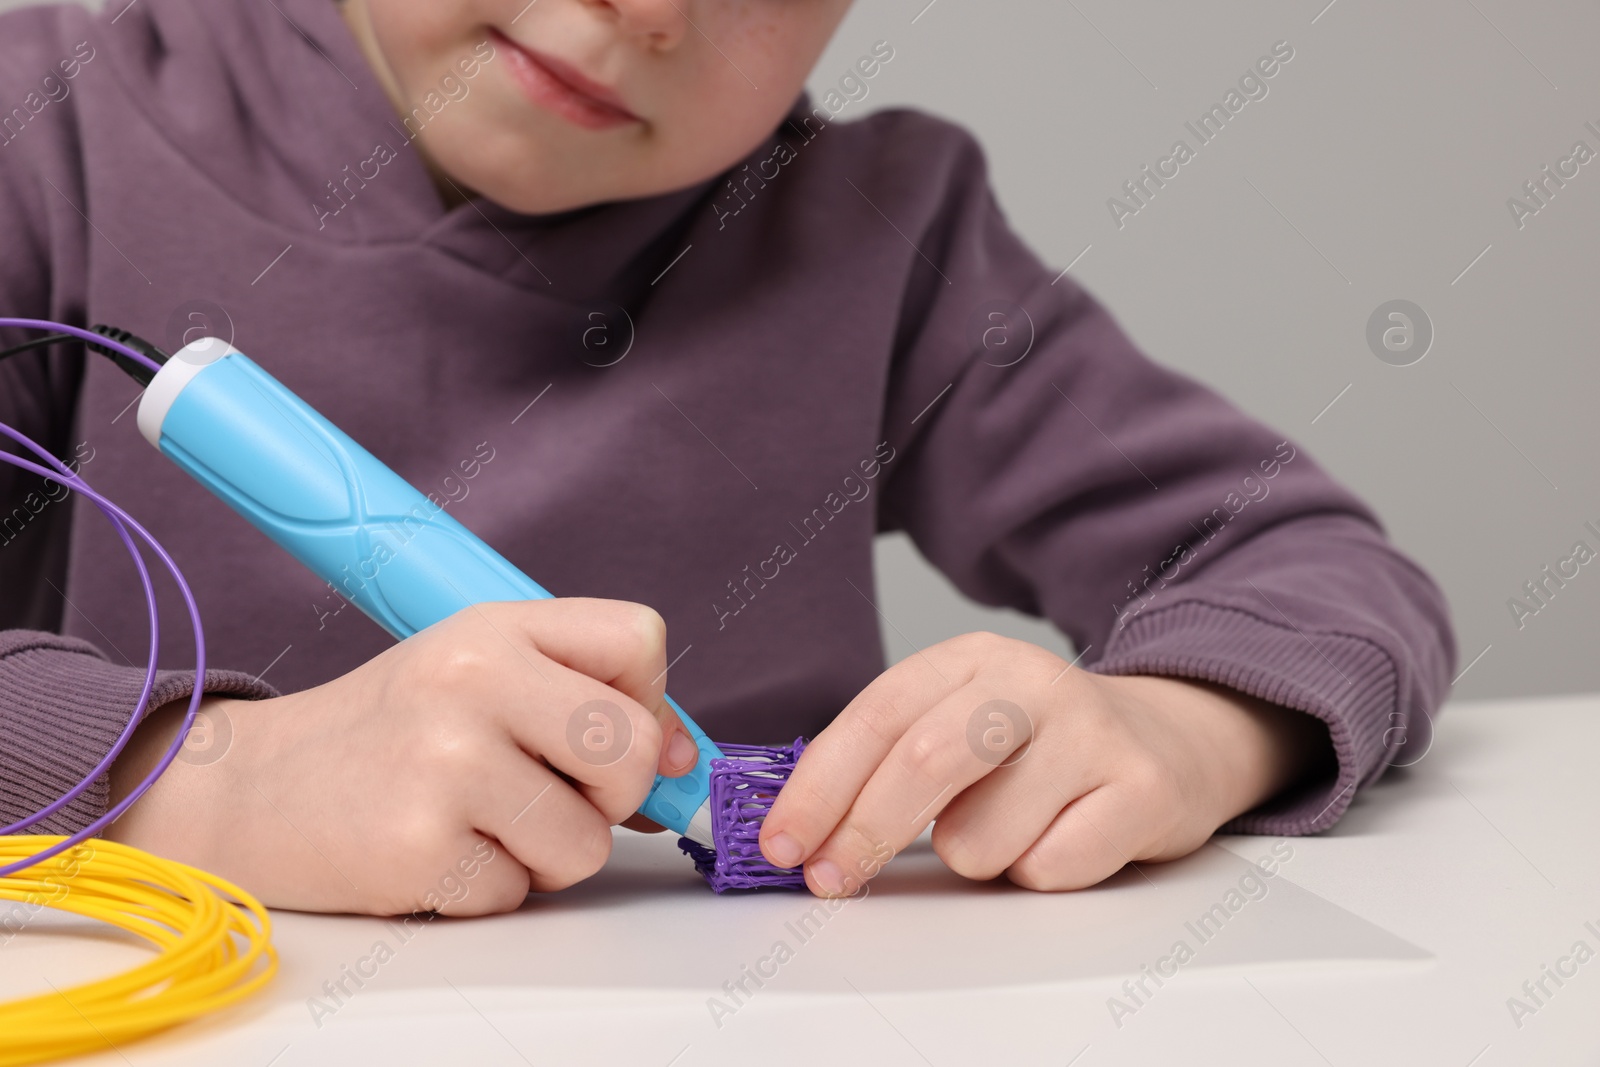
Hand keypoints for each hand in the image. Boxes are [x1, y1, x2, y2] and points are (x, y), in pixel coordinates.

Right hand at [105, 599, 698, 914]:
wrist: (254, 789)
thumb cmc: (393, 732)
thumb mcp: (485, 677)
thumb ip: (588, 699)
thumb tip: (681, 762)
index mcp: (495, 626)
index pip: (641, 638)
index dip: (645, 700)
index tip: (597, 732)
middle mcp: (471, 679)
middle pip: (630, 751)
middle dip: (610, 796)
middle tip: (545, 791)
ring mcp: (444, 763)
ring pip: (587, 842)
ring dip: (546, 853)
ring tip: (477, 821)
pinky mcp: (420, 847)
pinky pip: (520, 891)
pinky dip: (490, 886)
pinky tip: (435, 849)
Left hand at [758, 632, 1329, 895]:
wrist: (1171, 741)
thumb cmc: (1040, 749)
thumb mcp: (961, 724)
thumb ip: (887, 761)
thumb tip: (803, 830)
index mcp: (970, 661)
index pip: (876, 718)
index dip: (819, 788)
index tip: (783, 844)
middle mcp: (1030, 682)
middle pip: (924, 761)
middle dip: (865, 832)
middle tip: (834, 879)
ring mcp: (1090, 731)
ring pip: (982, 836)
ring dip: (975, 858)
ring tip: (1009, 830)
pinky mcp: (1140, 788)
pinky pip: (1049, 868)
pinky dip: (1038, 872)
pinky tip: (1064, 836)